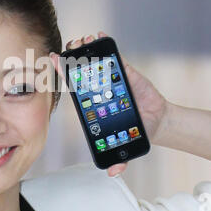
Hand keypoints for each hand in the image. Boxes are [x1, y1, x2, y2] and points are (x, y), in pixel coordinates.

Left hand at [49, 32, 169, 176]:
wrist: (157, 121)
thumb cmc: (136, 130)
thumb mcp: (125, 146)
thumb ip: (120, 159)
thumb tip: (113, 173)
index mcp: (94, 102)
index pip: (75, 85)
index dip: (63, 73)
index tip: (53, 60)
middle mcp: (100, 87)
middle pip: (82, 69)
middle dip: (73, 56)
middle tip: (69, 47)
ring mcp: (112, 77)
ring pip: (96, 60)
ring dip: (87, 48)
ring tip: (83, 40)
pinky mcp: (126, 71)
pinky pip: (115, 57)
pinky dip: (107, 45)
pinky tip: (101, 36)